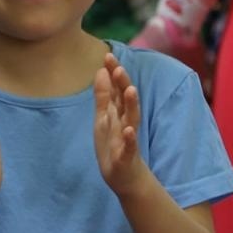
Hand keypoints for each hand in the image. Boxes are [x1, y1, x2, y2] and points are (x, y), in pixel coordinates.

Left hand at [94, 53, 147, 196]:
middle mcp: (125, 122)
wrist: (125, 177)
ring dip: (132, 105)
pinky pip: (129, 146)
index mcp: (118, 113)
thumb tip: (100, 71)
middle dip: (122, 84)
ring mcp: (128, 139)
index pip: (116, 90)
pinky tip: (129, 130)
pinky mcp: (127, 155)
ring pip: (131, 119)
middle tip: (117, 67)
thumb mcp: (104, 118)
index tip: (108, 55)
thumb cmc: (114, 146)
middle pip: (125, 100)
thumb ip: (103, 96)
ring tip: (130, 90)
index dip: (113, 74)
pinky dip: (130, 138)